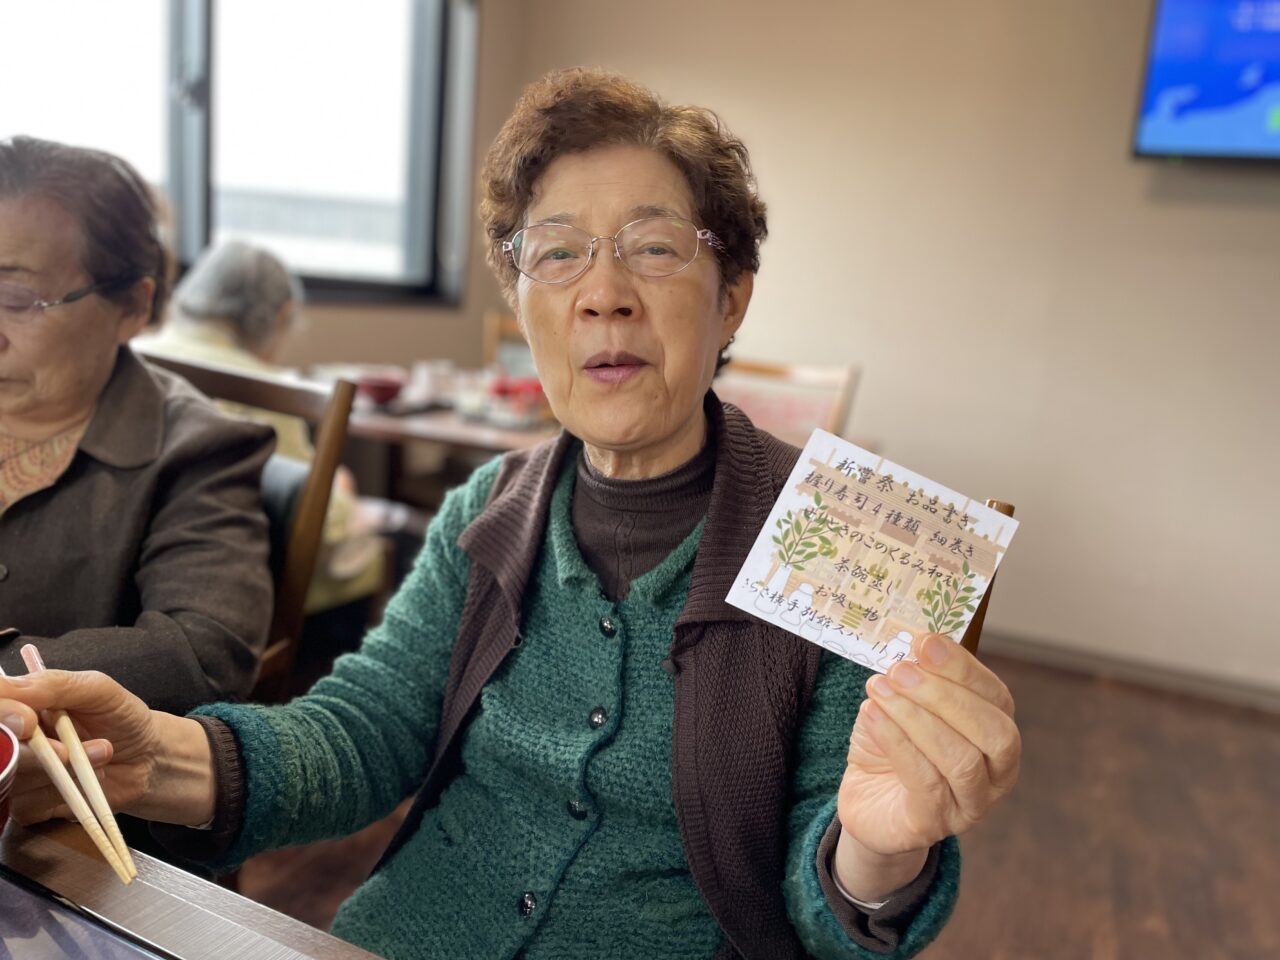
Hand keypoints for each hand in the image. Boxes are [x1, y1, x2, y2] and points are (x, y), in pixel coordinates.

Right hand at [0, 669, 213, 826]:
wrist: (148, 757)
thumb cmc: (121, 717)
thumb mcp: (97, 689)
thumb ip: (53, 685)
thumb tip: (5, 686)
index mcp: (20, 704)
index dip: (3, 715)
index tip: (30, 721)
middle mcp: (12, 739)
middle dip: (34, 754)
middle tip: (69, 751)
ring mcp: (16, 773)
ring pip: (13, 779)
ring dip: (62, 771)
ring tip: (101, 754)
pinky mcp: (28, 805)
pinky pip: (29, 805)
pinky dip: (64, 793)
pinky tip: (90, 779)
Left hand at [837, 633, 1019, 885]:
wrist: (866, 800)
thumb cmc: (891, 744)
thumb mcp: (900, 703)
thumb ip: (912, 678)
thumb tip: (908, 647)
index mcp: (995, 732)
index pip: (995, 697)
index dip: (963, 667)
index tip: (925, 642)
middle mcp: (996, 772)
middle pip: (995, 732)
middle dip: (946, 696)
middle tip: (901, 670)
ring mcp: (971, 804)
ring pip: (962, 760)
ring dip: (917, 718)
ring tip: (880, 689)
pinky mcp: (933, 823)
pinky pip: (926, 782)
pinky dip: (898, 743)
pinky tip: (872, 716)